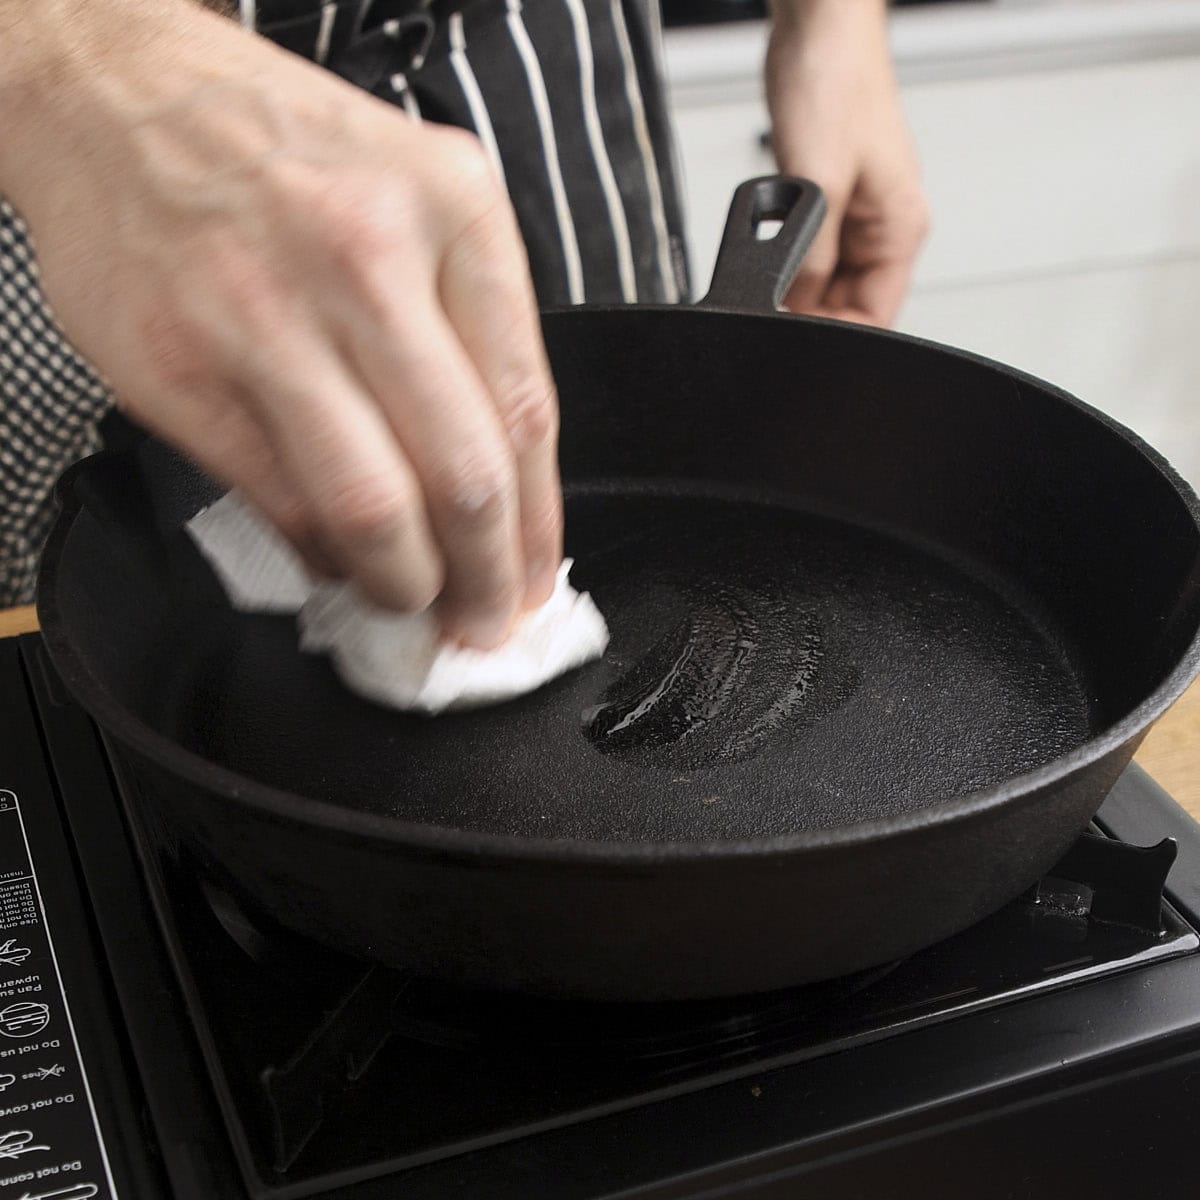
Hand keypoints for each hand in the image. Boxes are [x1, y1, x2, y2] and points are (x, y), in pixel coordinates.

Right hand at [0, 0, 560, 648]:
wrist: (114, 93)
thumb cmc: (279, 149)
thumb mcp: (417, 191)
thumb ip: (469, 326)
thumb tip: (498, 484)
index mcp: (452, 211)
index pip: (526, 408)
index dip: (538, 522)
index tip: (534, 575)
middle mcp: (367, 260)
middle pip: (464, 474)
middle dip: (484, 576)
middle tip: (482, 617)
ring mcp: (267, 319)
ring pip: (374, 508)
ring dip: (404, 583)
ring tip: (411, 599)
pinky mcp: (183, 374)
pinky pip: (281, 504)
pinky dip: (321, 554)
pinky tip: (336, 557)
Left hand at [765, 0, 928, 325]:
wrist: (817, 28)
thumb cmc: (834, 82)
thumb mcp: (819, 183)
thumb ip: (811, 257)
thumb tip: (795, 310)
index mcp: (900, 226)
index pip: (877, 314)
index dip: (838, 340)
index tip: (796, 347)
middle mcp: (882, 225)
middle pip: (849, 304)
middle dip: (811, 317)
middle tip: (771, 321)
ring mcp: (854, 213)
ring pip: (825, 280)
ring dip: (797, 288)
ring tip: (770, 278)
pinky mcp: (827, 198)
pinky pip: (810, 251)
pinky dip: (789, 259)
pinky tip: (769, 249)